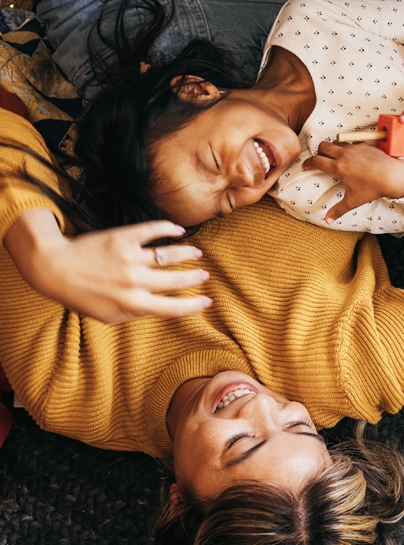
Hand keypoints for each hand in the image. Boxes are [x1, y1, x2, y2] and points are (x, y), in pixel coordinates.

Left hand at [4, 210, 211, 323]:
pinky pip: (152, 230)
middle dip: (194, 277)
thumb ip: (135, 313)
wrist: (54, 269)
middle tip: (204, 274)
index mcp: (133, 304)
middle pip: (176, 280)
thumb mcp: (109, 315)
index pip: (173, 307)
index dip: (194, 305)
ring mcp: (129, 258)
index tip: (207, 302)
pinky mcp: (122, 238)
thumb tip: (160, 308)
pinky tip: (178, 230)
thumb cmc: (81, 296)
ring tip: (197, 253)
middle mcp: (135, 282)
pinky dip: (169, 228)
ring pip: (169, 254)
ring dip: (187, 253)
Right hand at [303, 142, 403, 220]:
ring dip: (332, 149)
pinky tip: (352, 157)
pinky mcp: (364, 144)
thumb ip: (338, 210)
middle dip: (318, 152)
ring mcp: (354, 147)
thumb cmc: (373, 189)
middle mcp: (344, 154)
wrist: (393, 176)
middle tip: (320, 160)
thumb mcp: (354, 201)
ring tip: (335, 158)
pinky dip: (347, 148)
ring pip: (336, 142)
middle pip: (323, 146)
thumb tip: (327, 221)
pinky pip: (350, 143)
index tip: (306, 166)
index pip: (316, 161)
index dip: (308, 163)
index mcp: (338, 167)